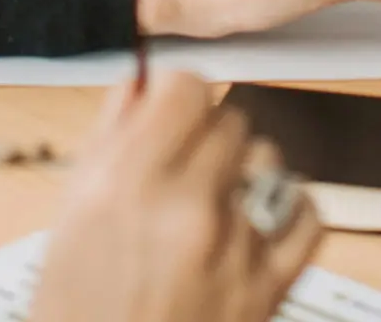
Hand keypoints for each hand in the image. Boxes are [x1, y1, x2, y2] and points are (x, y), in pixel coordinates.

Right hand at [32, 72, 320, 321]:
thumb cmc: (80, 314)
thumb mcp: (71, 218)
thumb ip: (111, 139)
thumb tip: (140, 83)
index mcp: (126, 185)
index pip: (185, 88)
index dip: (176, 95)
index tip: (169, 109)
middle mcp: (185, 209)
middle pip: (229, 120)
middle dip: (205, 137)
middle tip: (183, 166)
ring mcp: (234, 249)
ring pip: (267, 161)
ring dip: (244, 172)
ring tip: (215, 201)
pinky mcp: (269, 287)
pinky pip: (309, 216)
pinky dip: (290, 209)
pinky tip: (262, 217)